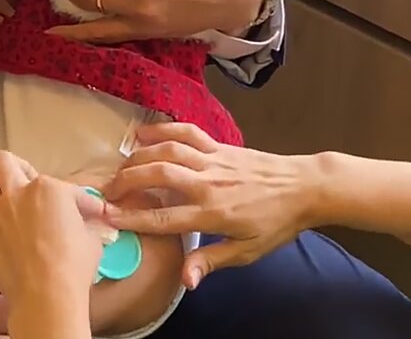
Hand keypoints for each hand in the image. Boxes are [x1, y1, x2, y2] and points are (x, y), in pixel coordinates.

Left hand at [0, 152, 103, 307]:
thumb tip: (89, 217)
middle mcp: (16, 192)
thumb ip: (85, 220)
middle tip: (19, 185)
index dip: (76, 199)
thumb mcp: (92, 238)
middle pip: (2, 160)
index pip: (63, 184)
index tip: (82, 211)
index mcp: (49, 188)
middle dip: (10, 168)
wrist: (47, 295)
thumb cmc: (75, 268)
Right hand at [103, 123, 319, 288]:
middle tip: (105, 192)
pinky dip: (162, 129)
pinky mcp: (218, 145)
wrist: (305, 188)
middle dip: (125, 182)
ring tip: (119, 168)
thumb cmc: (275, 224)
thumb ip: (211, 261)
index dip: (131, 217)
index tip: (106, 217)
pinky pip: (186, 132)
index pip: (162, 216)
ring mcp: (212, 160)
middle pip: (157, 176)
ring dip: (137, 158)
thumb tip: (185, 281)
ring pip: (166, 151)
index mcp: (212, 213)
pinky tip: (142, 134)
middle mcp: (207, 183)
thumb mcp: (247, 251)